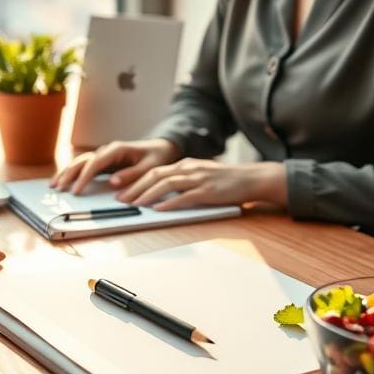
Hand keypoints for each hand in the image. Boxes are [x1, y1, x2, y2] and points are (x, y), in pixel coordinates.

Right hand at [50, 139, 181, 194]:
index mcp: (117, 149)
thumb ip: (131, 175)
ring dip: (67, 172)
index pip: (95, 163)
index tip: (77, 191)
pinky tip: (63, 180)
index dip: (84, 177)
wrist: (161, 148)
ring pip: (80, 161)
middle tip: (59, 188)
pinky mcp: (104, 161)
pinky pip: (85, 165)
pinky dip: (73, 172)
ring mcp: (104, 154)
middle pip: (83, 160)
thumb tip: (113, 183)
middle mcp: (107, 150)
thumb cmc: (157, 158)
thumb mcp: (150, 168)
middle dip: (69, 174)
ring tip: (54, 185)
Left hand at [117, 159, 286, 210]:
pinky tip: (159, 208)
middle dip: (135, 187)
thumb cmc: (228, 180)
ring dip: (147, 194)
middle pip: (155, 175)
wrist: (252, 178)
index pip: (154, 171)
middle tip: (121, 199)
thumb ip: (184, 180)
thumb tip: (164, 193)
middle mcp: (189, 168)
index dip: (136, 181)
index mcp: (186, 164)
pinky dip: (170, 202)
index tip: (123, 191)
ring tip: (135, 204)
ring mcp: (198, 178)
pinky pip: (185, 196)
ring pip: (166, 184)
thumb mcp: (202, 174)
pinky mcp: (208, 191)